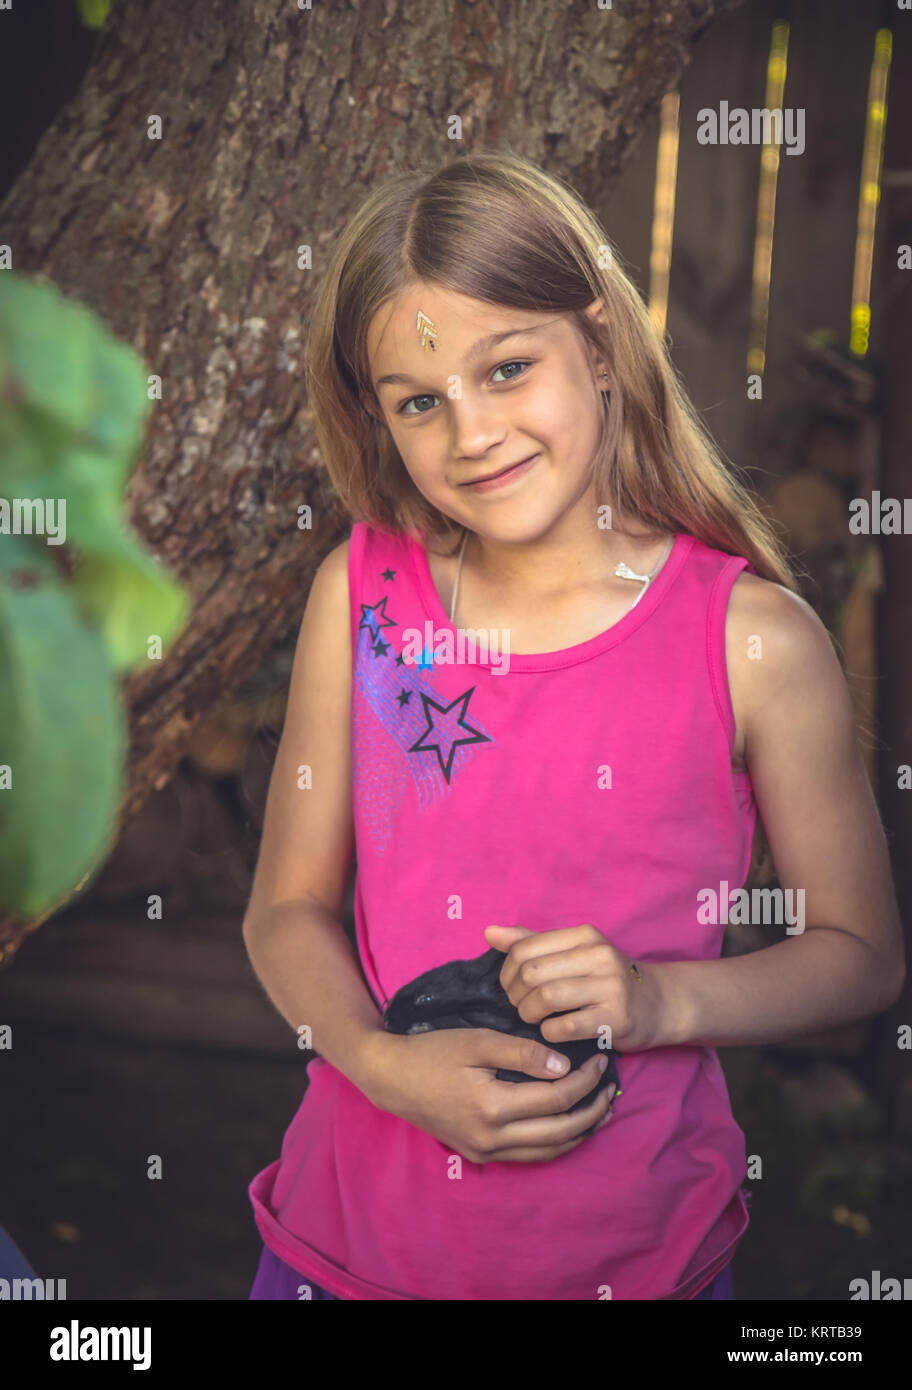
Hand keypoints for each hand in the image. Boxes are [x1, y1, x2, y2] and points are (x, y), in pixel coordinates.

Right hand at [362, 1027, 616, 1164]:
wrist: (391, 1078)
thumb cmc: (432, 1052)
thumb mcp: (477, 1042)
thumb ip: (522, 1053)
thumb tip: (563, 1067)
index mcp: (492, 1107)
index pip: (556, 1098)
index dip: (584, 1080)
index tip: (600, 1061)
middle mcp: (491, 1138)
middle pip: (559, 1132)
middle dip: (591, 1110)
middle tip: (610, 1088)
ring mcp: (485, 1151)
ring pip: (547, 1151)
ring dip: (578, 1132)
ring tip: (599, 1111)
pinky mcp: (479, 1154)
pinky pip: (528, 1156)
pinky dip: (554, 1143)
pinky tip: (567, 1126)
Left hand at [484, 922, 666, 1052]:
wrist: (658, 1004)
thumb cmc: (605, 979)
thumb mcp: (572, 953)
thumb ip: (530, 942)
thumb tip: (489, 932)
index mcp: (584, 935)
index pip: (524, 948)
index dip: (507, 972)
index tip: (511, 986)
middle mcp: (599, 955)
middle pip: (532, 973)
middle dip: (516, 995)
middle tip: (520, 1005)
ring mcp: (610, 986)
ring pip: (546, 998)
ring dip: (529, 1014)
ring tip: (533, 1018)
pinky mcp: (616, 1018)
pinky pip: (564, 1027)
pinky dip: (548, 1032)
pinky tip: (552, 1031)